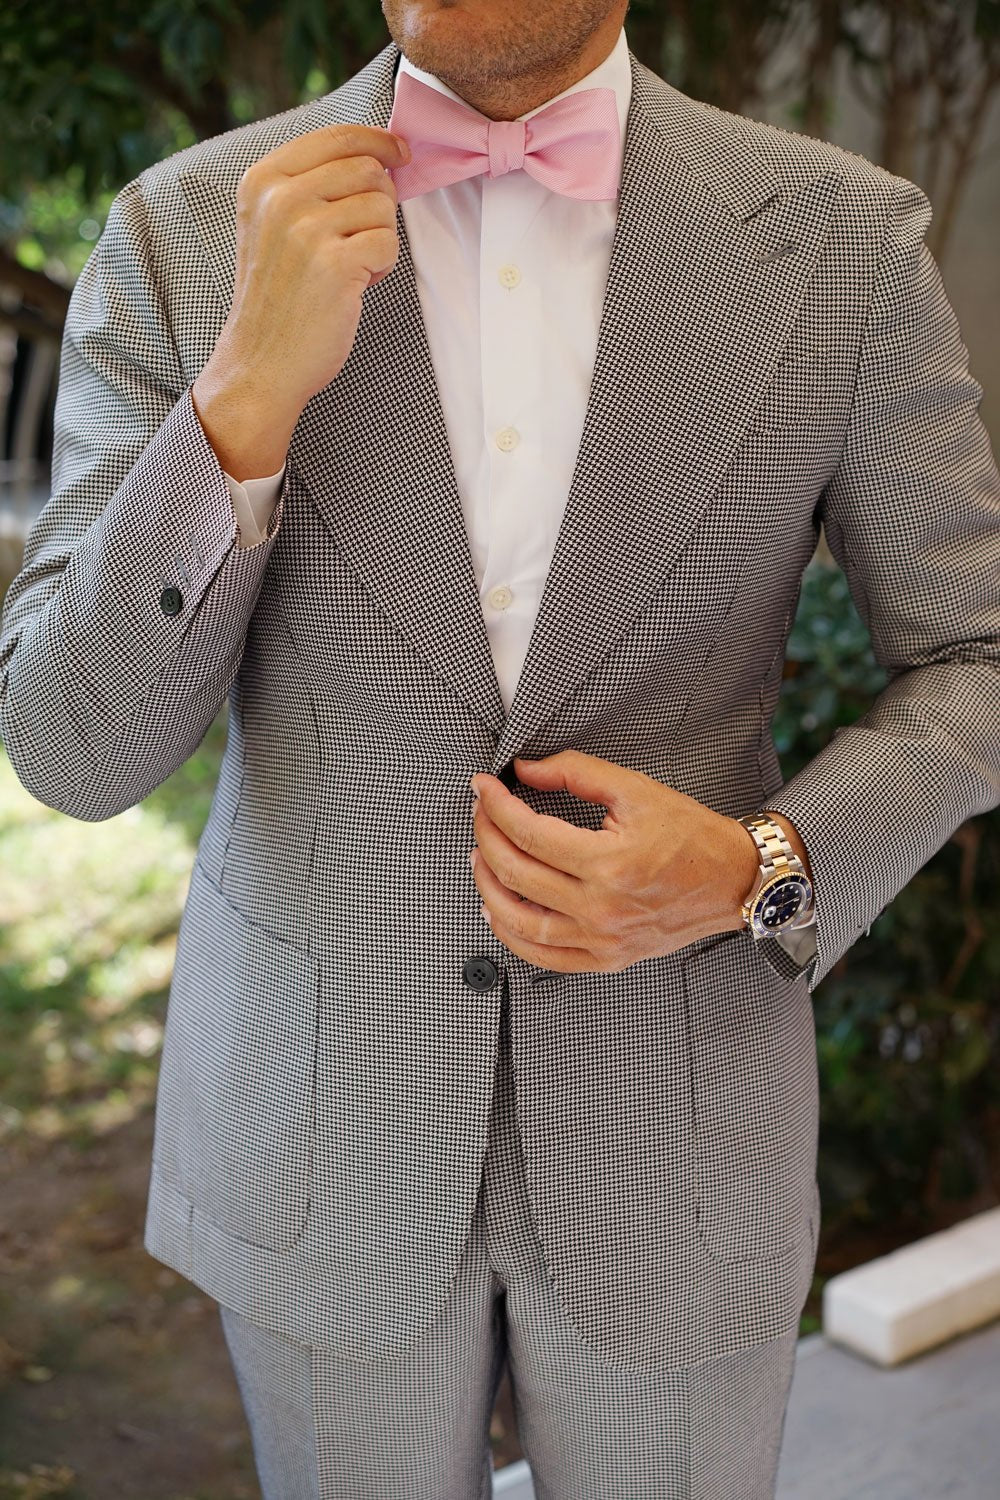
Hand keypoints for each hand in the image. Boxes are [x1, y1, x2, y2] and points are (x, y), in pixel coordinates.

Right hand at [193, 123, 411, 449]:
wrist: (261, 362)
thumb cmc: (278, 297)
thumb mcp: (273, 226)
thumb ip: (311, 185)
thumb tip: (380, 153)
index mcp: (263, 180)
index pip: (337, 136)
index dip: (379, 140)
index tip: (400, 152)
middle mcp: (280, 197)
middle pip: (368, 168)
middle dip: (378, 204)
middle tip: (357, 241)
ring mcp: (306, 229)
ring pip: (383, 205)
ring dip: (379, 238)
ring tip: (349, 267)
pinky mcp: (334, 263)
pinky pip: (388, 243)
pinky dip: (381, 267)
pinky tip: (354, 286)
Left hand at [468, 749, 761, 973]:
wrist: (733, 880)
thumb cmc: (692, 837)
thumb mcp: (635, 790)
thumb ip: (575, 772)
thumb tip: (525, 770)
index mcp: (611, 863)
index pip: (529, 834)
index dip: (496, 806)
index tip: (483, 788)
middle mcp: (603, 908)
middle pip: (517, 874)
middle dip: (486, 837)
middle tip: (481, 814)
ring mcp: (603, 940)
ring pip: (520, 922)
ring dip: (487, 888)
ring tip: (480, 858)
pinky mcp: (607, 958)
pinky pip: (544, 957)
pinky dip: (511, 936)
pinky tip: (497, 911)